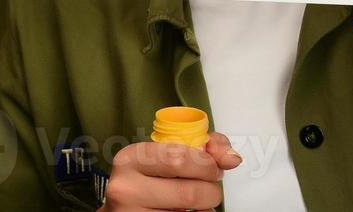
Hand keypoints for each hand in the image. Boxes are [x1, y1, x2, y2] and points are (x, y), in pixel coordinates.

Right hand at [100, 133, 241, 211]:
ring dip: (204, 208)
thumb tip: (231, 158)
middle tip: (210, 188)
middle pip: (189, 192)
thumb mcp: (167, 153)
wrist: (121, 207)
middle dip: (210, 190)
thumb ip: (203, 146)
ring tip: (199, 202)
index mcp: (131, 158)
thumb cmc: (148, 177)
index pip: (179, 159)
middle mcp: (126, 188)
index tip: (213, 168)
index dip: (206, 165)